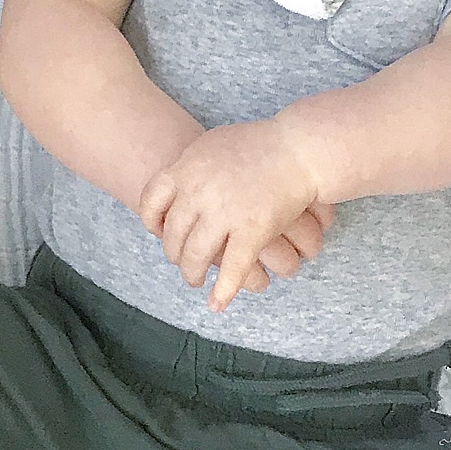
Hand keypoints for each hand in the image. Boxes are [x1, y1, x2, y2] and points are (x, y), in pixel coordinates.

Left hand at [139, 120, 329, 311]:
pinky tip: (216, 304)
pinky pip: (232, 270)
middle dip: (174, 254)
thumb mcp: (213, 144)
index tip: (158, 232)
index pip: (151, 201)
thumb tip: (176, 186)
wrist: (299, 148)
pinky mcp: (252, 231)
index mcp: (186, 168)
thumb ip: (191, 167)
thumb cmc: (260, 144)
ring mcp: (224, 213)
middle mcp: (198, 192)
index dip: (151, 222)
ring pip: (195, 256)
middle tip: (182, 262)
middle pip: (173, 234)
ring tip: (196, 280)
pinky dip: (222, 292)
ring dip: (192, 274)